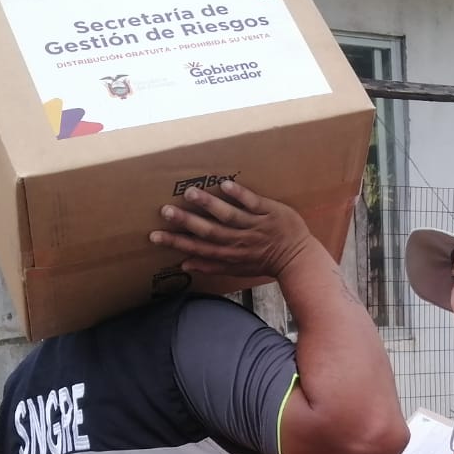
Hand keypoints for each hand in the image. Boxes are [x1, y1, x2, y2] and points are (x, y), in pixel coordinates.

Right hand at [150, 180, 313, 278]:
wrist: (299, 259)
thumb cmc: (264, 263)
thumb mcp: (237, 269)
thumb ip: (211, 266)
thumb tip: (184, 264)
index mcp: (229, 255)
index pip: (198, 248)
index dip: (176, 243)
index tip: (155, 235)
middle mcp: (240, 242)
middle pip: (210, 231)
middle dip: (187, 222)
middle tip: (165, 211)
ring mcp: (256, 226)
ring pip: (229, 215)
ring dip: (209, 205)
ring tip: (190, 193)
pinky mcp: (271, 213)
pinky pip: (253, 203)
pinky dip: (240, 195)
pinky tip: (225, 184)